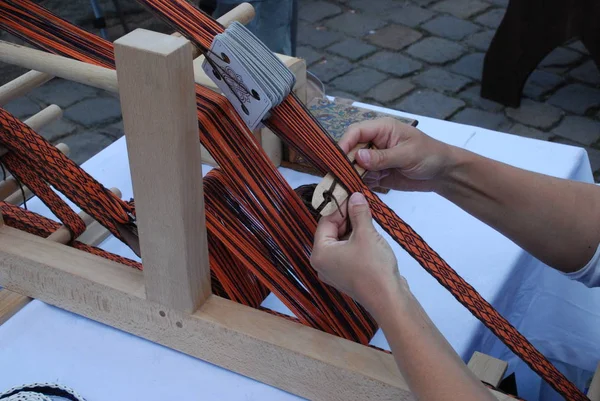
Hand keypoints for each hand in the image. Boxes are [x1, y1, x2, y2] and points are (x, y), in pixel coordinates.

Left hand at [310, 192, 407, 316]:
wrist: (388, 299)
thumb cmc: (373, 266)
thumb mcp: (366, 234)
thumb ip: (358, 213)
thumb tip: (355, 196)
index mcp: (320, 253)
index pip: (325, 222)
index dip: (340, 208)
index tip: (354, 197)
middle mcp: (322, 264)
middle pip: (332, 232)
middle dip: (348, 219)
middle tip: (363, 207)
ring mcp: (334, 272)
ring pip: (341, 243)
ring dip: (354, 230)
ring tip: (369, 220)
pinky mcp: (347, 277)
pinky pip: (348, 254)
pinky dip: (357, 243)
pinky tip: (370, 236)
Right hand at [338, 117, 457, 191]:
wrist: (443, 173)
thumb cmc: (429, 155)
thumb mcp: (407, 154)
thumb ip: (382, 157)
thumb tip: (358, 156)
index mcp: (382, 129)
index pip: (356, 131)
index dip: (345, 143)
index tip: (337, 158)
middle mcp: (375, 142)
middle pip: (351, 149)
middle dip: (345, 163)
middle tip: (339, 177)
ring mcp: (374, 159)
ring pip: (354, 166)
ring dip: (351, 175)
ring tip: (346, 187)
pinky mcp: (377, 174)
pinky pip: (362, 178)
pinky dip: (359, 185)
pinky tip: (356, 191)